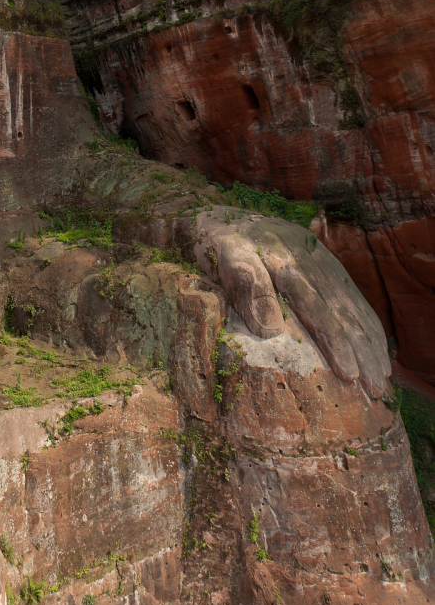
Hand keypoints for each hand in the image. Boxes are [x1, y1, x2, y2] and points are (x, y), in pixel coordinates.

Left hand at [194, 208, 390, 399]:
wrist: (224, 217)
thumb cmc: (220, 247)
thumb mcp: (226, 261)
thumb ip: (249, 289)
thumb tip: (271, 330)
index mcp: (285, 262)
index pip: (317, 308)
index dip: (336, 342)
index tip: (350, 373)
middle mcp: (310, 260)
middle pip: (342, 310)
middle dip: (362, 350)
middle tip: (376, 387)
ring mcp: (321, 260)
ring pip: (351, 305)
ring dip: (370, 341)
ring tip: (383, 375)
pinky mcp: (325, 263)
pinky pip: (351, 296)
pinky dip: (366, 323)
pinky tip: (377, 346)